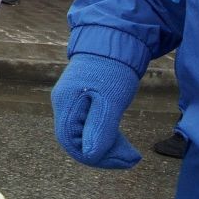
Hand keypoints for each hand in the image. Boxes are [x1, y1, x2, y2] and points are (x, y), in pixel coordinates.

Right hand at [50, 53, 143, 168]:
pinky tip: (120, 139)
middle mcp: (64, 105)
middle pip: (78, 143)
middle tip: (133, 158)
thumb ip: (99, 129)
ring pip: (84, 136)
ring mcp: (72, 103)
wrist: (115, 39)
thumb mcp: (111, 100)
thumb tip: (90, 156)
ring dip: (107, 147)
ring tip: (131, 152)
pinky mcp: (82, 101)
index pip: (74, 144)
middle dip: (106, 154)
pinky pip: (89, 127)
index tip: (126, 159)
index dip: (99, 157)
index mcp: (67, 105)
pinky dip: (105, 136)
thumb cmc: (113, 68)